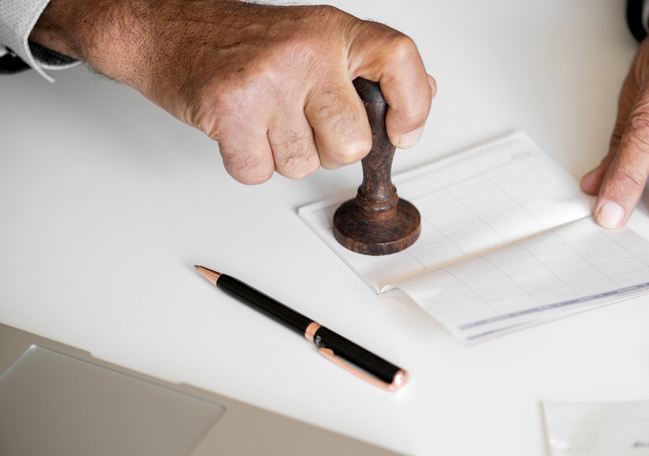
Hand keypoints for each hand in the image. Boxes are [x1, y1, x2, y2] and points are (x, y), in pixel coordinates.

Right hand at [30, 0, 436, 183]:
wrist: (164, 28)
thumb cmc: (238, 40)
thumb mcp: (313, 38)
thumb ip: (365, 69)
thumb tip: (422, 95)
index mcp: (333, 31)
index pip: (399, 59)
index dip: (413, 105)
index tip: (402, 132)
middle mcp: (307, 51)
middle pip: (352, 143)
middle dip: (328, 150)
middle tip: (300, 124)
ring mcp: (269, 79)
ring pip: (303, 165)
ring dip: (281, 155)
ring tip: (261, 118)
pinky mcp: (232, 109)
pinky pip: (260, 172)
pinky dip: (247, 163)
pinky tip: (237, 129)